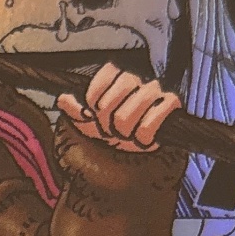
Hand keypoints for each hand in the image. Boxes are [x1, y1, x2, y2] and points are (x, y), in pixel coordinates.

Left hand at [57, 65, 181, 152]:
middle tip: (114, 131)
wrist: (139, 162)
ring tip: (129, 137)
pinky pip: (156, 116)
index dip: (96, 99)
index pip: (106, 74)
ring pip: (133, 108)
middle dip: (109, 120)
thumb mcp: (91, 127)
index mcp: (118, 78)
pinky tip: (144, 140)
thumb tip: (63, 99)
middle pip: (117, 92)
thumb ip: (77, 112)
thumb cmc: (116, 138)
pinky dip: (145, 135)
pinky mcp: (171, 105)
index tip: (96, 114)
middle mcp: (137, 80)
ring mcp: (155, 91)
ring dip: (126, 131)